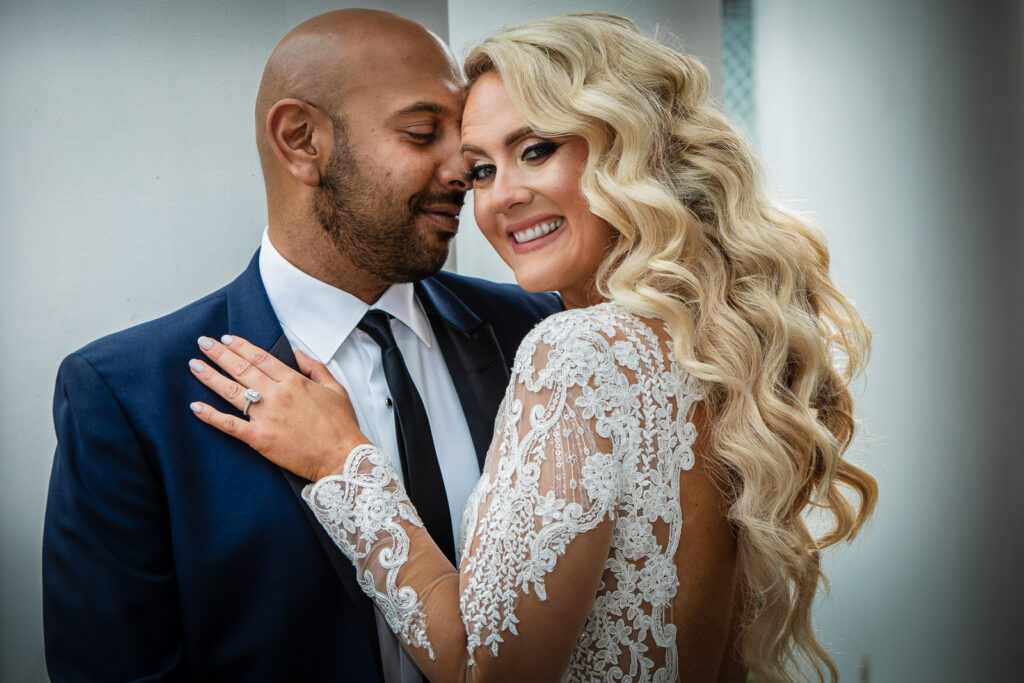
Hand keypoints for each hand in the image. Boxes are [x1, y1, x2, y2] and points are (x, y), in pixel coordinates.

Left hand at [188, 334, 369, 480]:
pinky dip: (211, 415)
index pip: (261, 358)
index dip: (241, 346)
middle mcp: (276, 395)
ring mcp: (266, 417)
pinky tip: (195, 406)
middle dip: (219, 354)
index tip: (226, 338)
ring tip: (194, 365)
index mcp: (294, 382)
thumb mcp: (336, 389)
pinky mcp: (259, 438)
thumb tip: (298, 352)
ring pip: (231, 391)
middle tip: (202, 343)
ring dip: (210, 376)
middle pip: (242, 369)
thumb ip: (315, 368)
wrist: (342, 456)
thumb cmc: (341, 425)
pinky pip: (229, 424)